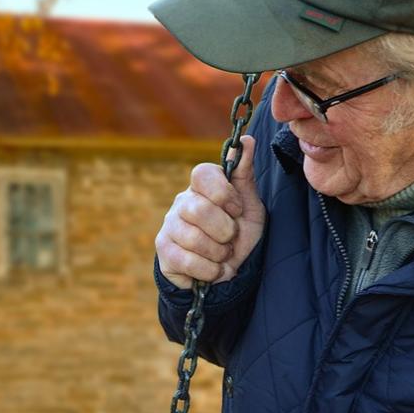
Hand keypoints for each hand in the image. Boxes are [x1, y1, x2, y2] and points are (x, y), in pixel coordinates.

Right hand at [155, 134, 264, 288]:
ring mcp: (169, 226)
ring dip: (219, 253)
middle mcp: (182, 202)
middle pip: (199, 209)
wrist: (227, 272)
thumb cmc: (238, 235)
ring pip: (194, 238)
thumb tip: (247, 140)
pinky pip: (187, 260)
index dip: (223, 194)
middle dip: (225, 231)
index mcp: (202, 187)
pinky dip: (209, 270)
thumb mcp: (250, 206)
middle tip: (230, 239)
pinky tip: (213, 269)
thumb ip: (245, 174)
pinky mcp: (163, 251)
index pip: (202, 173)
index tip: (237, 210)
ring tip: (222, 255)